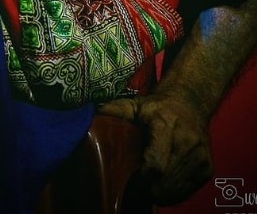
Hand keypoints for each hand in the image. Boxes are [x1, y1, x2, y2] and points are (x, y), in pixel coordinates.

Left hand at [97, 91, 212, 204]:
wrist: (190, 105)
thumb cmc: (158, 107)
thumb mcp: (135, 105)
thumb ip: (114, 110)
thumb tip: (91, 111)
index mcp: (167, 128)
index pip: (156, 165)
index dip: (142, 177)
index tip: (131, 177)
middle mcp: (187, 144)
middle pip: (164, 181)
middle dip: (147, 188)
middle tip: (134, 186)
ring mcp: (200, 158)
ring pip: (176, 190)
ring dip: (160, 193)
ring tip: (146, 185)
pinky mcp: (206, 168)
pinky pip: (188, 190)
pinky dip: (173, 193)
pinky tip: (161, 185)